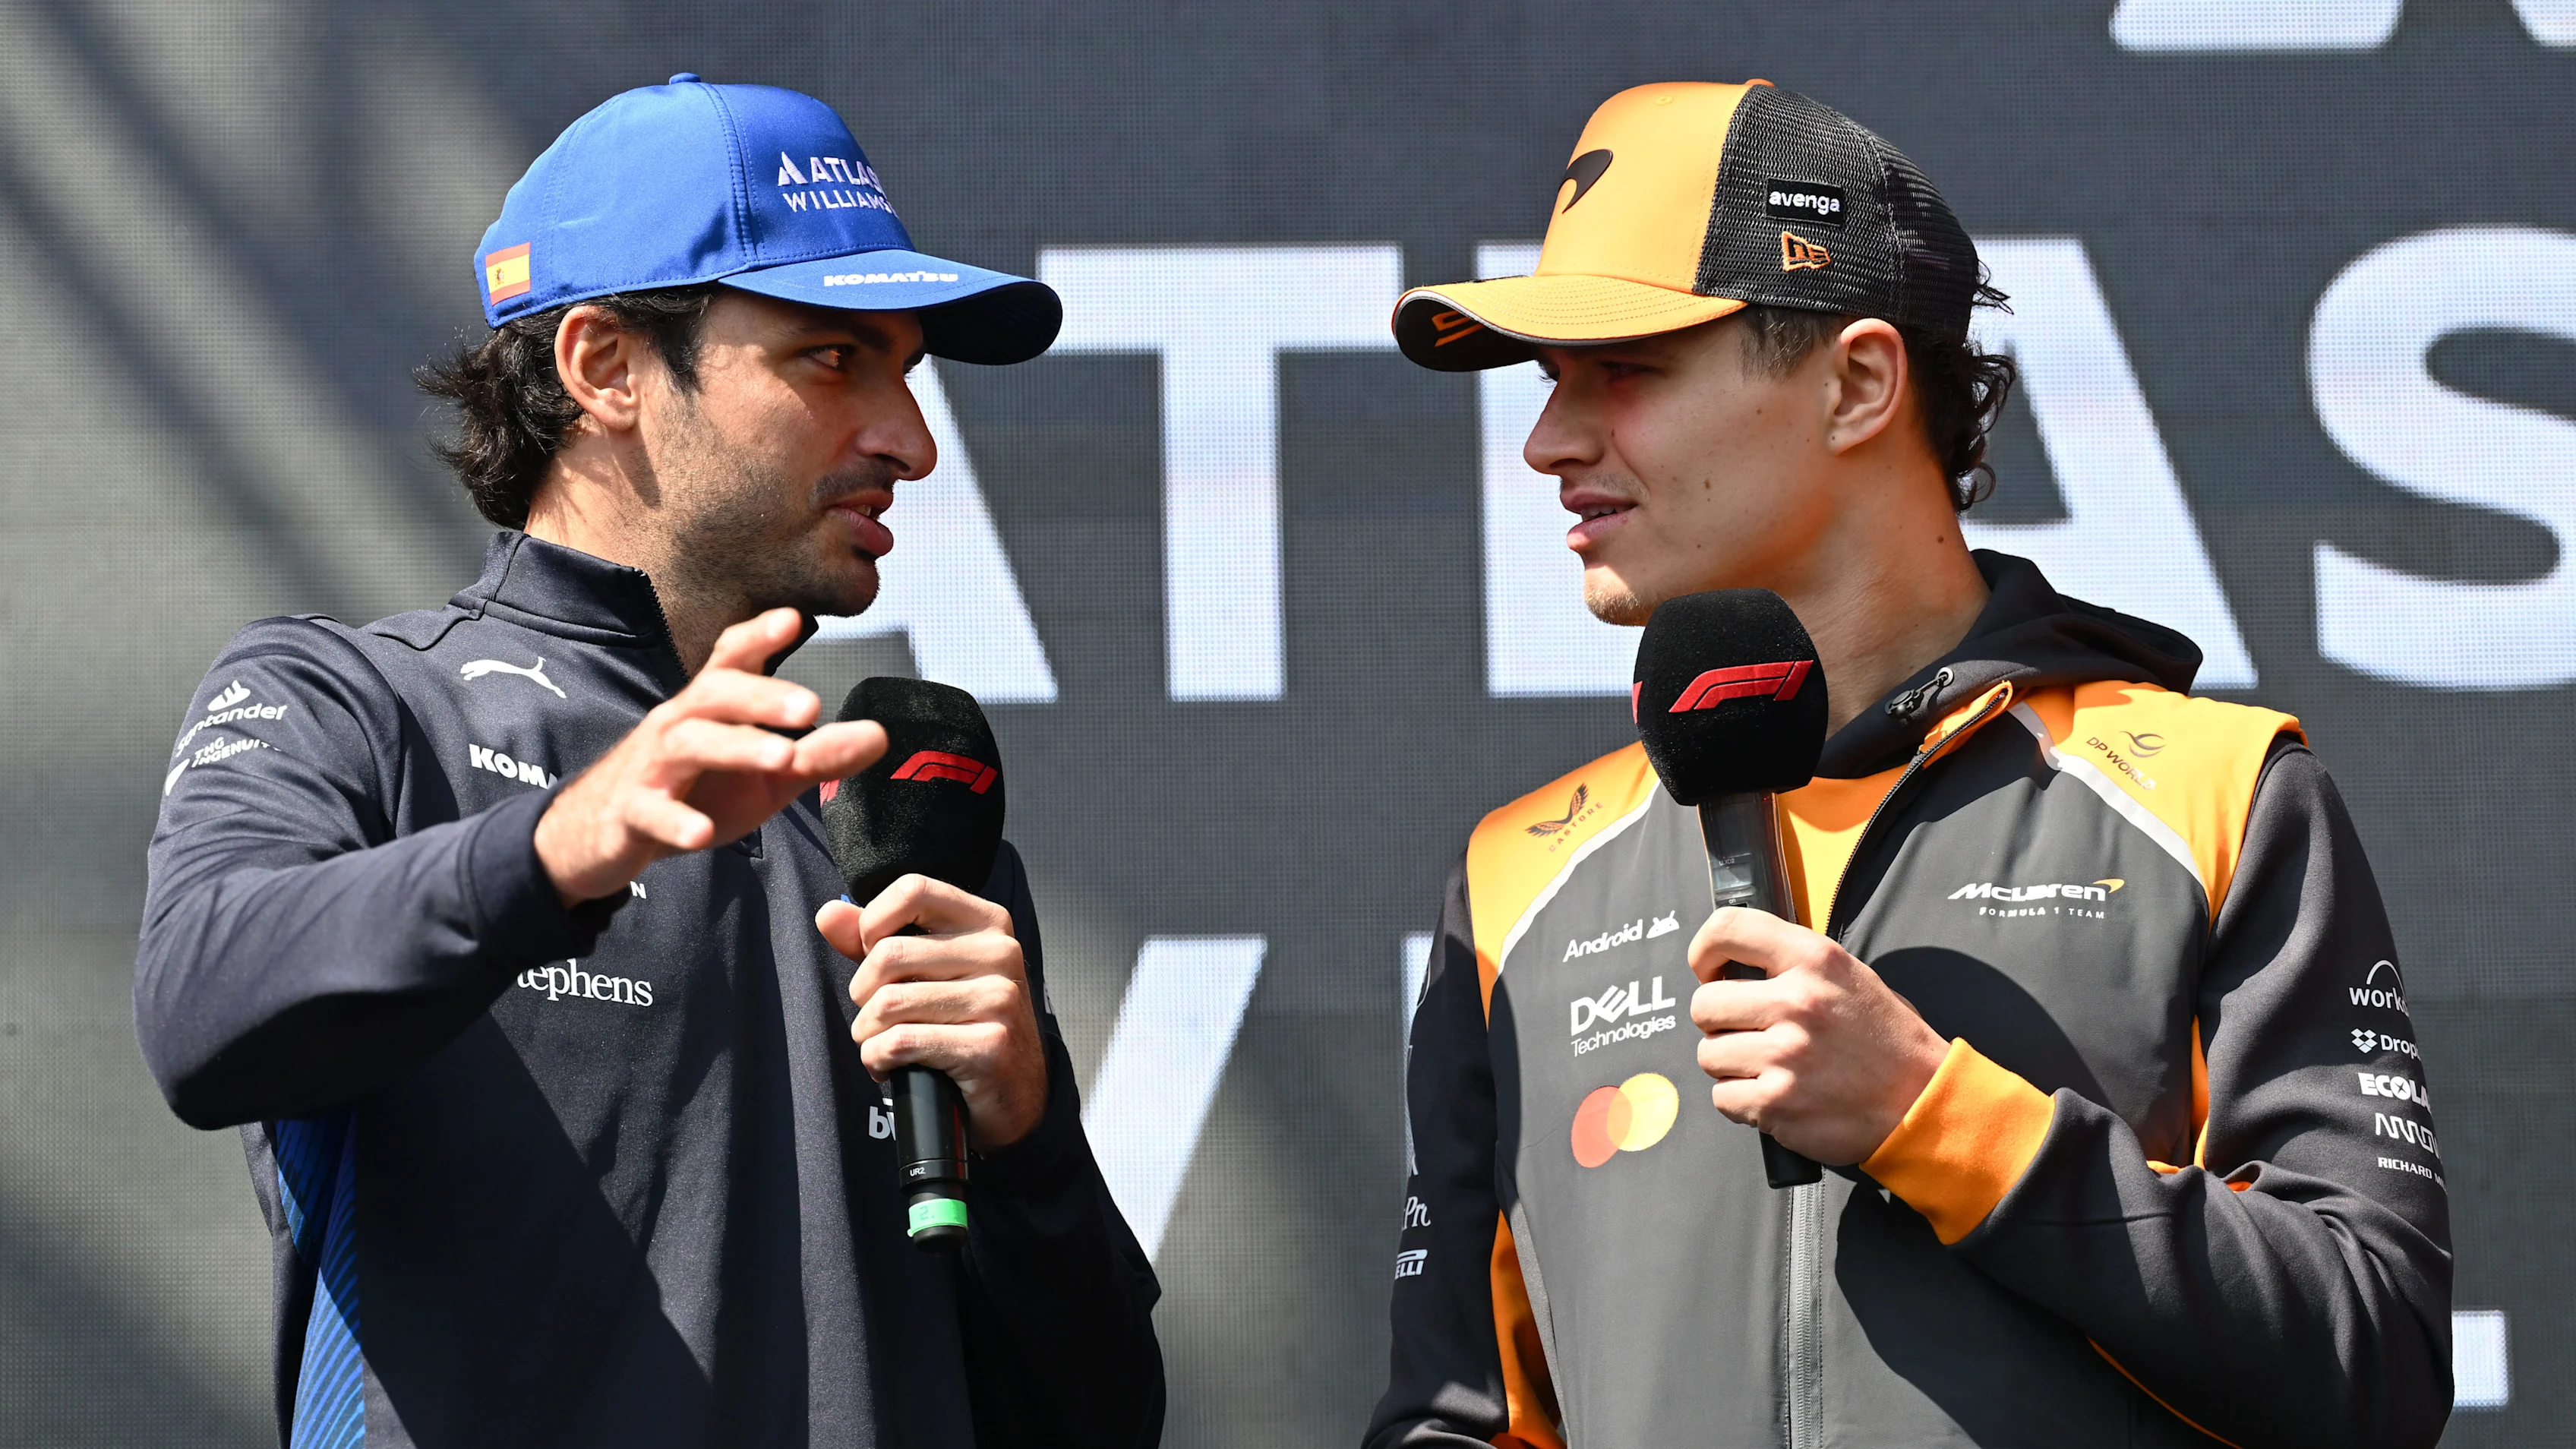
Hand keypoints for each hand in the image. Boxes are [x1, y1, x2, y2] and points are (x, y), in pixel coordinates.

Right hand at [534, 609, 885, 903]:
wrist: (601, 834)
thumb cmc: (694, 789)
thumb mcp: (765, 778)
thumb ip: (819, 756)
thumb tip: (879, 734)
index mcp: (711, 709)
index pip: (731, 660)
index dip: (758, 636)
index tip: (795, 618)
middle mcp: (678, 725)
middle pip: (714, 694)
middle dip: (762, 695)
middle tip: (811, 708)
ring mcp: (651, 768)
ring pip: (687, 745)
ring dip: (736, 747)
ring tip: (782, 759)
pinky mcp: (630, 813)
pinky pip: (649, 812)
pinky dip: (674, 820)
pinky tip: (701, 833)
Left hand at [820, 875, 1048, 1150]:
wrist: (1017, 1093)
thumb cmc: (965, 1024)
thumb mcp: (930, 973)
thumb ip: (879, 940)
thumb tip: (828, 913)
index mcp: (988, 923)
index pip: (913, 890)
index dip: (873, 922)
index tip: (873, 955)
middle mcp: (1000, 953)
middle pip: (889, 953)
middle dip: (864, 993)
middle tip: (876, 1017)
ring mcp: (999, 999)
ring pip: (889, 1004)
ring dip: (868, 1034)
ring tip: (884, 1045)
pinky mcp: (990, 1046)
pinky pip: (901, 1043)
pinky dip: (878, 1060)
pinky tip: (891, 1067)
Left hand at [1687, 907, 1948, 1164]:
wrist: (1925, 1104)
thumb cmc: (1888, 1042)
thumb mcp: (1852, 978)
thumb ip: (1795, 965)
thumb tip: (1732, 966)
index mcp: (1815, 960)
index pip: (1727, 929)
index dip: (1704, 951)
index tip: (1708, 970)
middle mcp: (1797, 1002)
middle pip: (1704, 1004)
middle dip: (1718, 1022)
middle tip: (1747, 1032)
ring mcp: (1785, 1055)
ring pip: (1708, 1054)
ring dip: (1730, 1064)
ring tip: (1768, 1067)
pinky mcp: (1777, 1103)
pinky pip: (1722, 1097)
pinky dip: (1741, 1101)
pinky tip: (1775, 1095)